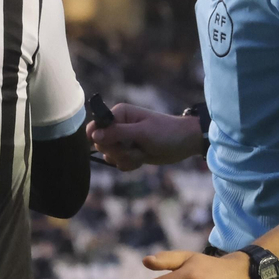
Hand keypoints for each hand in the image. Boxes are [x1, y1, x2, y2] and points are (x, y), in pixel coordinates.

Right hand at [86, 103, 203, 169]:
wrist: (185, 143)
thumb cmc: (166, 132)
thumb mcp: (141, 132)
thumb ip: (117, 133)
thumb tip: (94, 135)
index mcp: (119, 114)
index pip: (95, 127)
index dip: (99, 138)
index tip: (111, 144)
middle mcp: (118, 126)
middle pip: (100, 144)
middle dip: (117, 151)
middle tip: (133, 147)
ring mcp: (123, 140)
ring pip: (110, 156)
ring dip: (125, 158)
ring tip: (141, 152)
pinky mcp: (129, 152)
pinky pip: (119, 163)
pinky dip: (130, 164)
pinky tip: (143, 158)